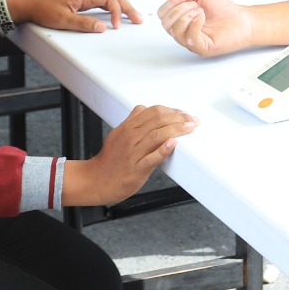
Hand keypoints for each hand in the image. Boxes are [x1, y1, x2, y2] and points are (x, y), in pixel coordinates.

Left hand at [7, 0, 142, 32]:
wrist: (30, 4)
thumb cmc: (43, 10)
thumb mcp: (63, 20)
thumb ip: (83, 24)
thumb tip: (102, 27)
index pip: (109, 0)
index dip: (116, 13)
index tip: (116, 27)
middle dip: (128, 8)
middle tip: (139, 19)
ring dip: (122, 7)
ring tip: (133, 17)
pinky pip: (103, 0)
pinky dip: (113, 7)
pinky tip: (117, 13)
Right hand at [62, 104, 197, 205]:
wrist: (95, 181)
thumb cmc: (109, 160)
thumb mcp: (117, 134)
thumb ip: (131, 121)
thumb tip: (143, 108)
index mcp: (128, 127)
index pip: (153, 111)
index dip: (172, 110)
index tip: (184, 114)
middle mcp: (130, 137)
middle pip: (158, 120)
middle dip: (179, 118)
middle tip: (193, 120)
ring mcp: (133, 153)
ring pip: (157, 135)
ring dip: (177, 129)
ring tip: (190, 128)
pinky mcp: (136, 169)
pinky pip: (151, 158)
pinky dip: (163, 150)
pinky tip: (173, 144)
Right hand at [157, 0, 255, 57]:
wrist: (243, 19)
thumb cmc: (224, 10)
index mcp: (181, 21)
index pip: (162, 14)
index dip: (170, 2)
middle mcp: (184, 33)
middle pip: (165, 23)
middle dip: (178, 8)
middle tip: (195, 4)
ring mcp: (192, 42)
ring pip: (175, 31)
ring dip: (187, 15)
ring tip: (201, 11)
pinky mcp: (202, 48)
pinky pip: (190, 38)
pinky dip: (194, 23)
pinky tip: (203, 17)